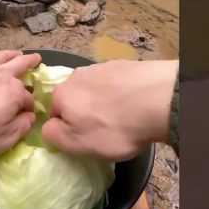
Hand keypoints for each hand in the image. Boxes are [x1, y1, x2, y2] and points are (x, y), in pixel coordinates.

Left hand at [0, 50, 40, 165]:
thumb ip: (18, 129)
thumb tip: (30, 117)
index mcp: (13, 93)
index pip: (28, 100)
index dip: (30, 108)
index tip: (29, 114)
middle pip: (18, 66)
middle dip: (28, 64)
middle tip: (36, 58)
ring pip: (0, 56)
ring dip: (11, 54)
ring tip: (17, 53)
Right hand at [42, 60, 178, 160]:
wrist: (158, 99)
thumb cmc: (113, 127)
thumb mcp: (76, 143)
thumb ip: (54, 136)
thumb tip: (49, 127)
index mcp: (61, 94)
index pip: (55, 114)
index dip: (69, 129)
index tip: (86, 139)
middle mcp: (77, 75)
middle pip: (76, 99)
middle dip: (86, 113)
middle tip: (105, 130)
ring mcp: (102, 66)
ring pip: (96, 89)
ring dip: (104, 102)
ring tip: (124, 117)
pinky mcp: (125, 64)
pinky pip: (117, 83)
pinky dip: (122, 93)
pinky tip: (136, 104)